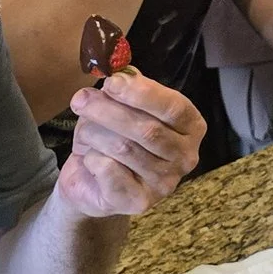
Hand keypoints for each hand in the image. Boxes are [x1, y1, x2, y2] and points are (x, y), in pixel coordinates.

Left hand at [59, 70, 205, 214]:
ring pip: (124, 149)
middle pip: (148, 130)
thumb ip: (125, 88)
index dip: (142, 94)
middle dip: (109, 111)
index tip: (112, 82)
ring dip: (95, 134)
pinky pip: (109, 171)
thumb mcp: (120, 106)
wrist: (93, 181)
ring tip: (84, 131)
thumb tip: (120, 71)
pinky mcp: (140, 202)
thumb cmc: (113, 136)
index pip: (174, 108)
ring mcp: (165, 183)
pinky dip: (91, 159)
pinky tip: (90, 159)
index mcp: (191, 127)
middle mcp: (186, 157)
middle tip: (81, 100)